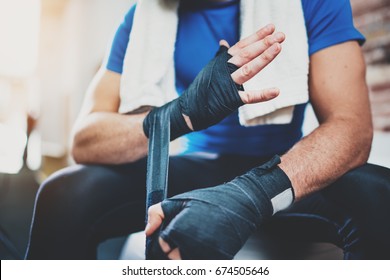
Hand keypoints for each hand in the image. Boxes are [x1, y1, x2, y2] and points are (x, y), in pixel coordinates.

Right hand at [143, 24, 284, 139]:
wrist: (189, 109)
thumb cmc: (202, 89)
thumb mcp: (211, 68)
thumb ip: (221, 55)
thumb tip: (224, 42)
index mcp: (222, 62)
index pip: (242, 45)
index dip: (257, 36)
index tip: (272, 28)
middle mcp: (225, 70)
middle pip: (247, 54)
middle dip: (264, 43)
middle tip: (280, 35)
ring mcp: (227, 84)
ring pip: (248, 69)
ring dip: (263, 58)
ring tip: (278, 47)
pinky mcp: (230, 100)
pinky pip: (248, 97)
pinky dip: (262, 95)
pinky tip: (276, 91)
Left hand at [145, 156, 293, 259]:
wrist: (242, 203)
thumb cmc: (210, 200)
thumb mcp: (179, 200)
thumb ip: (156, 213)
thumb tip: (147, 232)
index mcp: (178, 232)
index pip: (159, 248)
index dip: (162, 240)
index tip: (170, 233)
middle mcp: (191, 249)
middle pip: (172, 260)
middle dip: (174, 249)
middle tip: (185, 234)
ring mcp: (206, 257)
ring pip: (186, 264)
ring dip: (186, 255)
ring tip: (197, 237)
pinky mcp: (219, 261)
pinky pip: (202, 264)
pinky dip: (200, 256)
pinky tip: (207, 242)